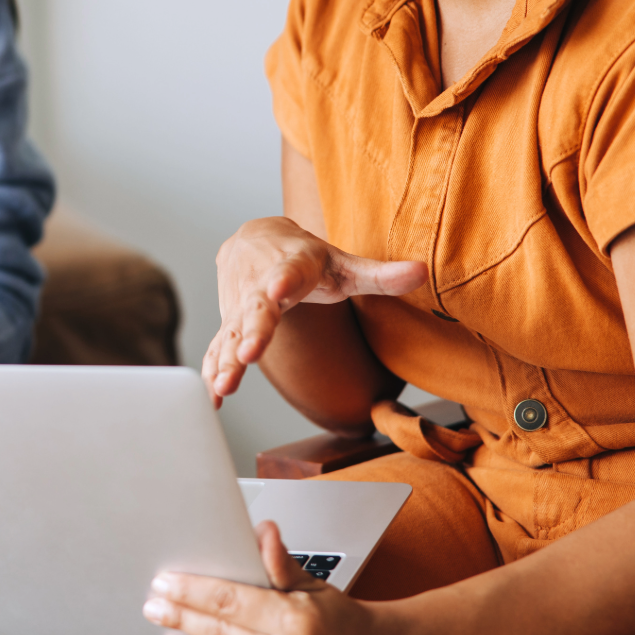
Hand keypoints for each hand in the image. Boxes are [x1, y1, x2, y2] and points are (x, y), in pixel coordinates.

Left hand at [144, 521, 382, 634]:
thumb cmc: (333, 616)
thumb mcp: (312, 583)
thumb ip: (281, 562)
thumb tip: (263, 531)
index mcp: (294, 621)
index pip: (231, 602)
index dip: (194, 591)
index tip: (166, 581)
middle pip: (219, 632)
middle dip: (181, 615)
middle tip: (154, 602)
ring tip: (162, 626)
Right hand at [204, 217, 424, 405]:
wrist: (256, 239)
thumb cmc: (306, 258)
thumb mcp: (343, 263)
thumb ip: (380, 274)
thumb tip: (422, 272)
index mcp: (291, 265)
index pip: (288, 272)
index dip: (283, 280)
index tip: (277, 289)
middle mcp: (259, 284)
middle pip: (254, 308)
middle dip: (250, 331)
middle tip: (246, 353)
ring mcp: (240, 305)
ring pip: (231, 332)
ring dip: (226, 359)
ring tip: (224, 386)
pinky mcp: (230, 323)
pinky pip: (219, 346)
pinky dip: (214, 367)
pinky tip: (212, 395)